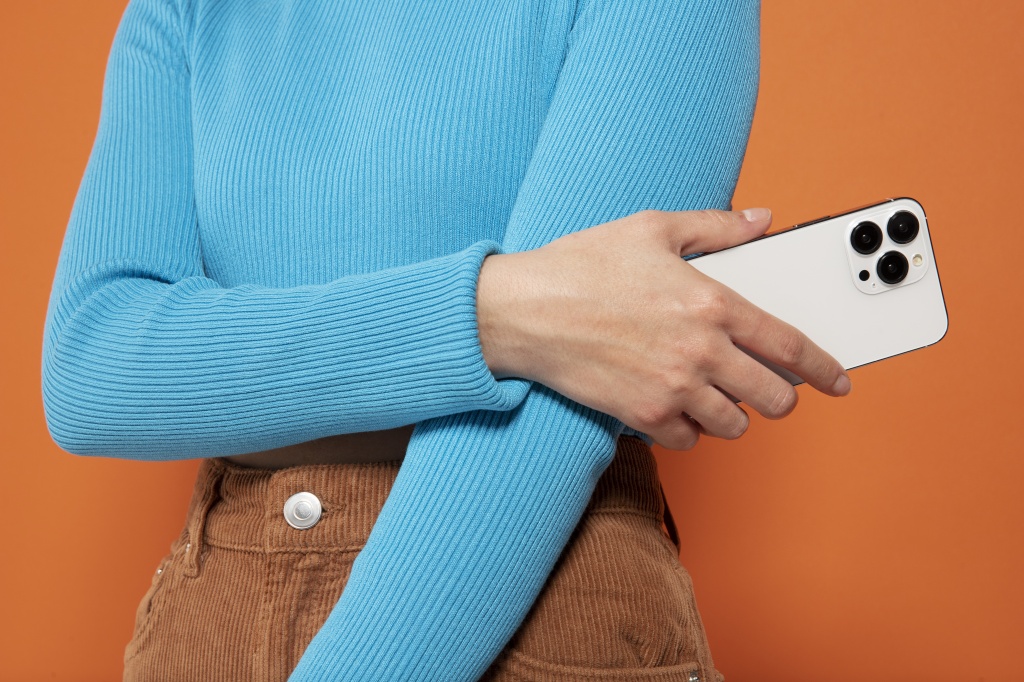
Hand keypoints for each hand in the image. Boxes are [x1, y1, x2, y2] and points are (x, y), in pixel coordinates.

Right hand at [477, 207, 851, 450]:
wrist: (523, 310)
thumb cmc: (581, 266)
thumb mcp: (652, 228)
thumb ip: (716, 226)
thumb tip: (761, 218)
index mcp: (711, 303)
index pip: (789, 345)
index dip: (824, 367)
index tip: (839, 380)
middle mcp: (700, 351)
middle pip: (772, 396)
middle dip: (782, 398)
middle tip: (771, 391)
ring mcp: (672, 388)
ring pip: (734, 425)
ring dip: (734, 413)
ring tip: (716, 395)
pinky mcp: (643, 415)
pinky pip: (688, 439)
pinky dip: (689, 429)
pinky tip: (676, 407)